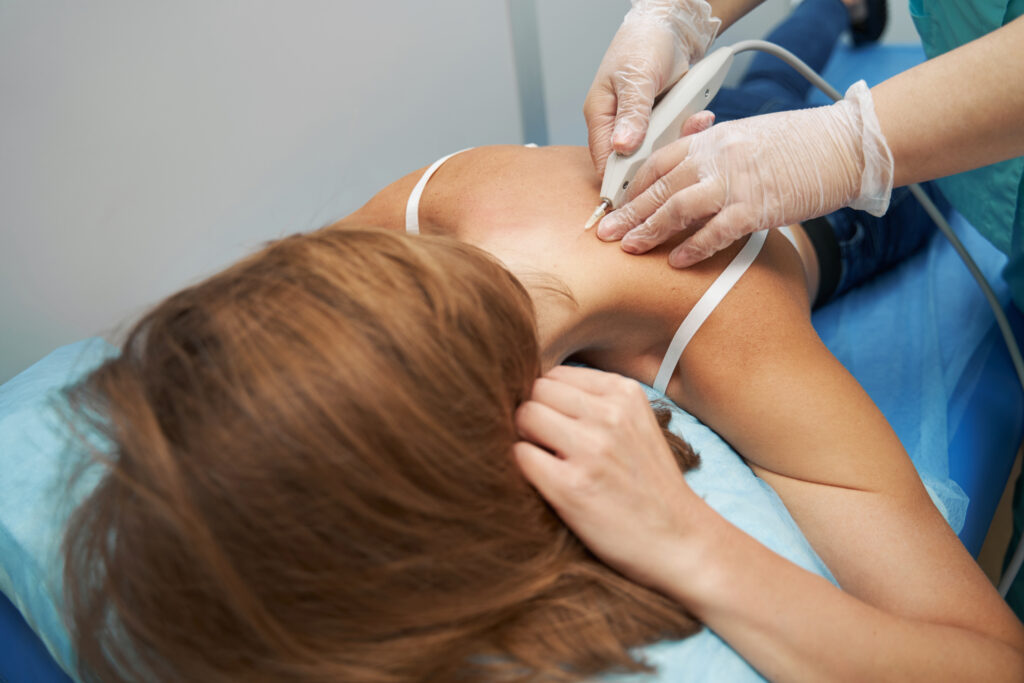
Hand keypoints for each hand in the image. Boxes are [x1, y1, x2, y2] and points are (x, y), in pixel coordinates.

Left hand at [513, 365, 698, 591]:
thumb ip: (596, 403)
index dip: (548, 401)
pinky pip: (521, 456)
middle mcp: (610, 414)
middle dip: (533, 416)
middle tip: (547, 447)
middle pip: (536, 390)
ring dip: (527, 440)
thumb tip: (535, 391)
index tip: (558, 427)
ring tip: (549, 464)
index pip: (555, 374)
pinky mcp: (572, 486)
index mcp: (625, 393)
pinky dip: (525, 469)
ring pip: (524, 416)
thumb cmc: (650, 486)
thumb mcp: (636, 426)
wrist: (682, 542)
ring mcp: (592, 448)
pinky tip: (547, 485)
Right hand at [584, 0, 720, 174]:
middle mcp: (619, 126)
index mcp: (601, 116)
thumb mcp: (637, 77)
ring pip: (660, 152)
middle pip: (636, 162)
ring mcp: (642, 126)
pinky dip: (690, 129)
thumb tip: (622, 146)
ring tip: (696, 120)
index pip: (605, 160)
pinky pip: (676, 137)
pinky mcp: (662, 123)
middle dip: (661, 155)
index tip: (642, 190)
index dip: (621, 180)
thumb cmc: (644, 43)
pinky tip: (700, 116)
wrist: (672, 27)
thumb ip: (632, 112)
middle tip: (681, 140)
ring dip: (680, 139)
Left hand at [596, 81, 894, 267]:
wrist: (847, 144)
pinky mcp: (757, 207)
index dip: (633, 185)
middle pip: (659, 186)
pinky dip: (693, 248)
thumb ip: (717, 157)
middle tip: (605, 233)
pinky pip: (715, 231)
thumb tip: (693, 181)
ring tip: (630, 249)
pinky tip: (676, 262)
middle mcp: (718, 156)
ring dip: (650, 230)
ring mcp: (736, 181)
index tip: (616, 204)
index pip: (659, 160)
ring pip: (677, 207)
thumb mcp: (749, 139)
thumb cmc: (802, 145)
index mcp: (713, 138)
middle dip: (628, 212)